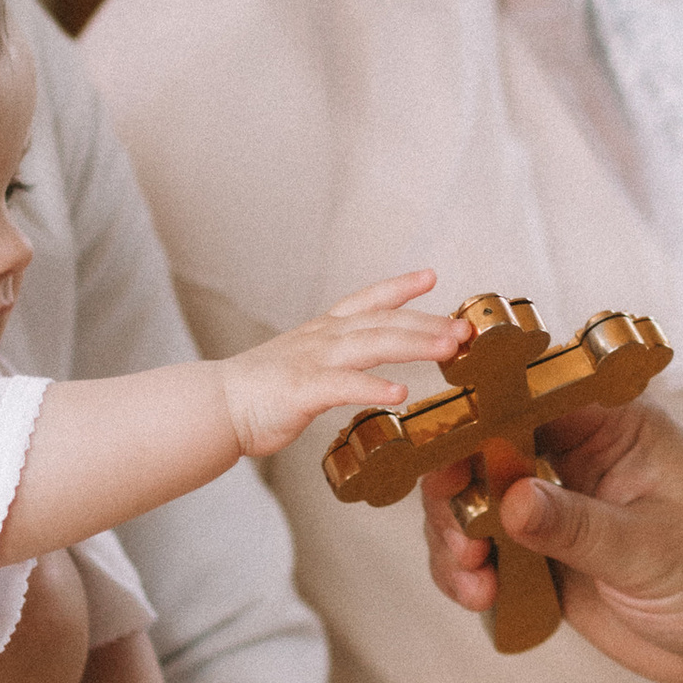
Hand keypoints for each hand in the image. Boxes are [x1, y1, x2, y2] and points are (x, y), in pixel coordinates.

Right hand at [216, 270, 465, 458]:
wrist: (217, 406)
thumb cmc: (262, 390)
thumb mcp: (304, 361)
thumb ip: (336, 357)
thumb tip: (364, 361)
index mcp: (324, 331)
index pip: (368, 301)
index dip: (400, 287)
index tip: (431, 276)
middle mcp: (323, 338)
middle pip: (384, 322)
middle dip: (427, 322)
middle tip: (464, 327)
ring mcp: (313, 361)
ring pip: (372, 344)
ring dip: (414, 344)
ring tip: (449, 347)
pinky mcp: (302, 390)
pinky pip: (343, 386)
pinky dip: (372, 387)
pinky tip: (399, 393)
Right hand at [419, 401, 682, 682]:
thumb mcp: (653, 550)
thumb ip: (578, 525)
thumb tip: (509, 499)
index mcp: (613, 425)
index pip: (530, 394)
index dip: (477, 412)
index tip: (440, 447)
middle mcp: (576, 454)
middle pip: (485, 446)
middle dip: (455, 487)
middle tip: (460, 535)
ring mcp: (557, 504)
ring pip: (475, 500)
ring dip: (455, 534)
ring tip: (471, 576)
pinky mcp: (544, 553)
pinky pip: (485, 549)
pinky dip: (467, 569)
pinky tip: (479, 594)